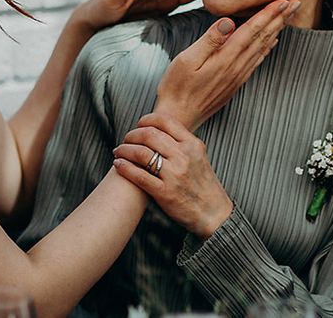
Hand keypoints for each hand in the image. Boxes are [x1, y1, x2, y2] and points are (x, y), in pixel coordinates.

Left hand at [113, 113, 231, 237]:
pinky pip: (139, 176)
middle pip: (149, 135)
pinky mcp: (165, 193)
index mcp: (192, 144)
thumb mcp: (199, 156)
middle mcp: (184, 156)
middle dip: (132, 135)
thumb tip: (156, 129)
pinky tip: (118, 165)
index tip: (138, 124)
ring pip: (141, 153)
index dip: (146, 120)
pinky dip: (124, 168)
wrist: (213, 213)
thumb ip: (181, 142)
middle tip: (126, 139)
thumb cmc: (203, 184)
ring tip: (119, 151)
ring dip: (125, 150)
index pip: (164, 121)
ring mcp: (174, 175)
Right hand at [155, 0, 299, 129]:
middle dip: (279, 19)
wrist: (179, 117)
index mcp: (225, 58)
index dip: (268, 14)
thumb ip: (209, 41)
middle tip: (295, 3)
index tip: (282, 1)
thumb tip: (227, 22)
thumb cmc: (177, 87)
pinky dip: (268, 48)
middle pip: (262, 38)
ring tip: (288, 17)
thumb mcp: (186, 60)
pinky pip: (257, 61)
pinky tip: (272, 42)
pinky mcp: (235, 82)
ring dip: (277, 30)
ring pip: (263, 48)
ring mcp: (237, 76)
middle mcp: (236, 67)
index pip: (251, 31)